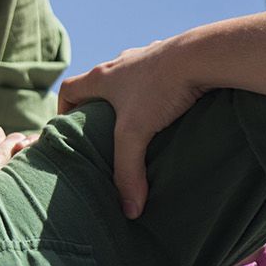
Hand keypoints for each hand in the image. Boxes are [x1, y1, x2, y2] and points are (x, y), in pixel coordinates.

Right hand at [58, 39, 204, 219]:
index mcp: (103, 77)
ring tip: (141, 122)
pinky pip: (157, 74)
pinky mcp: (172, 57)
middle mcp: (121, 63)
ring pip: (129, 78)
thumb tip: (129, 210)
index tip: (69, 127)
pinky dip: (158, 89)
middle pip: (98, 84)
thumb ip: (128, 172)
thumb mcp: (136, 134)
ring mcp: (147, 58)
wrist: (202, 55)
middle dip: (99, 107)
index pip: (69, 90)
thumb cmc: (161, 89)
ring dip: (130, 97)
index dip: (64, 109)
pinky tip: (173, 105)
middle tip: (106, 132)